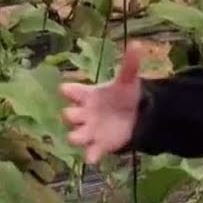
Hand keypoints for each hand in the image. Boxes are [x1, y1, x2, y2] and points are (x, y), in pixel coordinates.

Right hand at [60, 43, 144, 164]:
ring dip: (75, 137)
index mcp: (87, 95)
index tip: (65, 89)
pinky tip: (93, 158)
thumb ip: (129, 64)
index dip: (68, 90)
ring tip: (77, 138)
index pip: (72, 91)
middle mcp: (84, 113)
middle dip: (69, 115)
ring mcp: (89, 131)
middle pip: (69, 114)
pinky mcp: (99, 145)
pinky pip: (91, 152)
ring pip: (75, 136)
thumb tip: (137, 44)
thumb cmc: (122, 96)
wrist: (132, 116)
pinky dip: (91, 155)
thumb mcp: (127, 80)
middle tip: (71, 114)